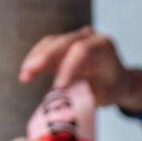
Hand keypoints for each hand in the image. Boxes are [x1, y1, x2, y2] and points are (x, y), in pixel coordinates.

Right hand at [18, 27, 141, 113]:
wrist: (116, 81)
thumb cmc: (112, 88)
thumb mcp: (105, 95)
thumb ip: (86, 94)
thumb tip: (64, 103)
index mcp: (104, 46)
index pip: (82, 50)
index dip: (68, 67)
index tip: (58, 86)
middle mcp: (89, 37)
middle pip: (64, 42)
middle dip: (45, 57)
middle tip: (29, 72)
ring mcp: (74, 38)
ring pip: (51, 43)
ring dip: (36, 59)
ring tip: (24, 76)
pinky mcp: (62, 46)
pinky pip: (45, 49)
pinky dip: (35, 60)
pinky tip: (26, 73)